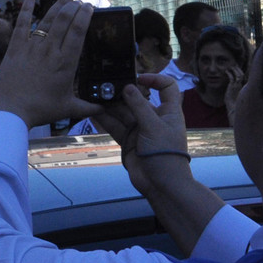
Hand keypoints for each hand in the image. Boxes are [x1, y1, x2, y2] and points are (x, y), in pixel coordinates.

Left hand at [0, 0, 103, 127]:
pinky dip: (26, 11)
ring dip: (58, 5)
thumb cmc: (39, 111)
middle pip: (64, 21)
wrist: (10, 111)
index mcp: (66, 63)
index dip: (84, 16)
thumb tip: (105, 109)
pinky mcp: (15, 49)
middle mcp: (50, 51)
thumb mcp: (68, 109)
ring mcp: (31, 48)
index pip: (78, 33)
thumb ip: (88, 107)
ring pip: (47, 20)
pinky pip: (21, 25)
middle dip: (73, 7)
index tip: (89, 7)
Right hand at [90, 74, 189, 195]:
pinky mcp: (128, 140)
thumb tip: (128, 87)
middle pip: (138, 100)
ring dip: (111, 106)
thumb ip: (139, 106)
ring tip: (96, 96)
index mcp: (168, 112)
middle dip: (123, 94)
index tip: (138, 78)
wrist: (161, 184)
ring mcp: (140, 130)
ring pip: (123, 113)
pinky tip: (94, 111)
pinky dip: (105, 120)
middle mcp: (154, 118)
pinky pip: (115, 126)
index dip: (155, 80)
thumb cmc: (166, 153)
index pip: (167, 88)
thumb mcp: (153, 126)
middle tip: (107, 86)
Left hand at [223, 63, 246, 119]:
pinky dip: (229, 73)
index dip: (241, 73)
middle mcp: (243, 86)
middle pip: (242, 74)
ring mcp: (239, 86)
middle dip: (238, 69)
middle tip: (234, 65)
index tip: (238, 70)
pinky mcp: (233, 86)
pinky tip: (226, 71)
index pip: (245, 78)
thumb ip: (237, 93)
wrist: (234, 109)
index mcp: (245, 88)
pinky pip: (232, 77)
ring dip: (234, 69)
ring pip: (238, 74)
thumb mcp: (237, 98)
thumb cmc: (235, 105)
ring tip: (230, 66)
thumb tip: (234, 92)